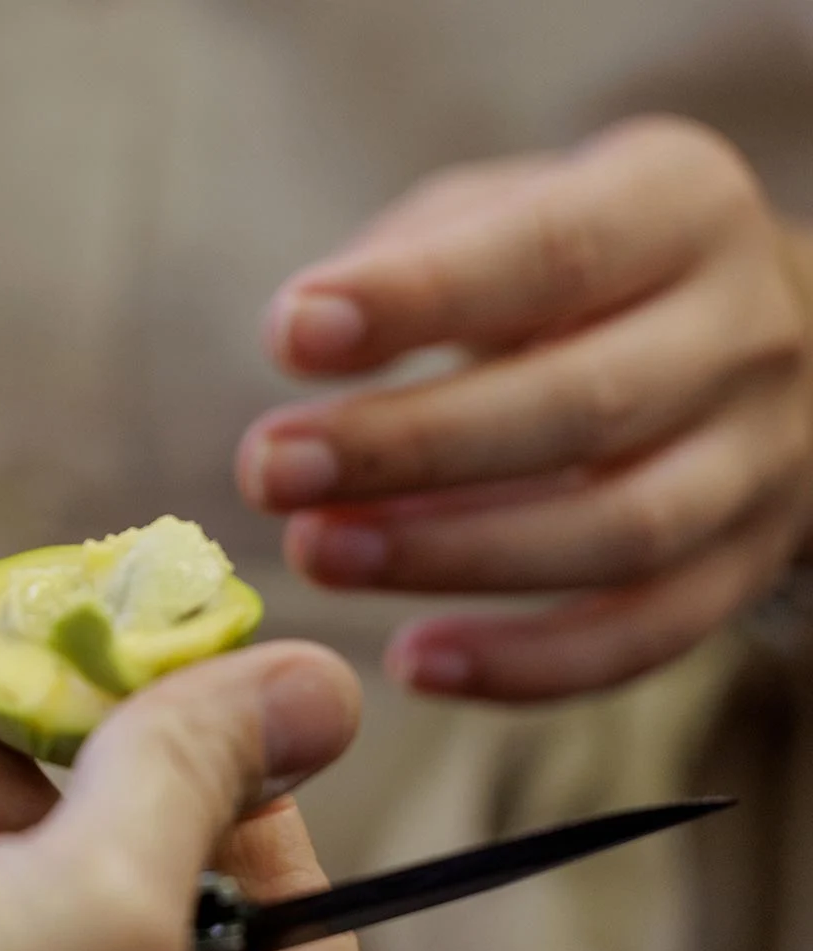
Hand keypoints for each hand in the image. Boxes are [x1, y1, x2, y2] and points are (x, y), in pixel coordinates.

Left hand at [239, 115, 812, 701]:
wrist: (750, 330)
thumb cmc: (570, 265)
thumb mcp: (501, 211)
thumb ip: (410, 257)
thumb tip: (302, 330)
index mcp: (679, 207)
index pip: (554, 252)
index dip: (418, 298)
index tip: (288, 335)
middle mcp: (743, 333)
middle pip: (584, 406)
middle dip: (411, 446)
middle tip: (269, 468)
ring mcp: (760, 460)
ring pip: (619, 531)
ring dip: (450, 555)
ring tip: (314, 552)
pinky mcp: (743, 564)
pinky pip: (647, 634)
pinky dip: (527, 664)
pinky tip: (412, 662)